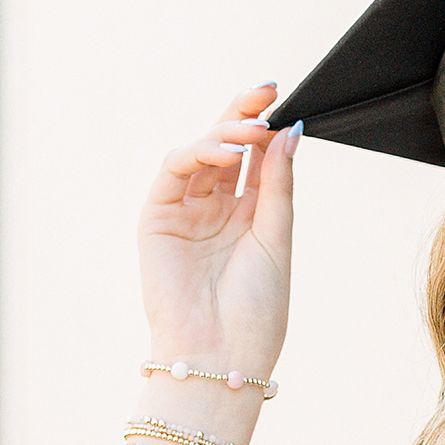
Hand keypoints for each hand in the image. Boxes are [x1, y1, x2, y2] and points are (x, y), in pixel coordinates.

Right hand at [137, 83, 296, 374]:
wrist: (222, 354)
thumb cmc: (256, 310)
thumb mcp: (276, 238)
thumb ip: (278, 184)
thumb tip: (288, 132)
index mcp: (249, 218)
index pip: (256, 160)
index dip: (266, 128)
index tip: (283, 100)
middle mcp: (215, 211)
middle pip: (226, 149)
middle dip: (242, 115)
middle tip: (264, 90)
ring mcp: (185, 213)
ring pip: (200, 154)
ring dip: (225, 134)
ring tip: (251, 132)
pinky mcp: (156, 218)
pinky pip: (173, 170)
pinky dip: (197, 153)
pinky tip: (223, 154)